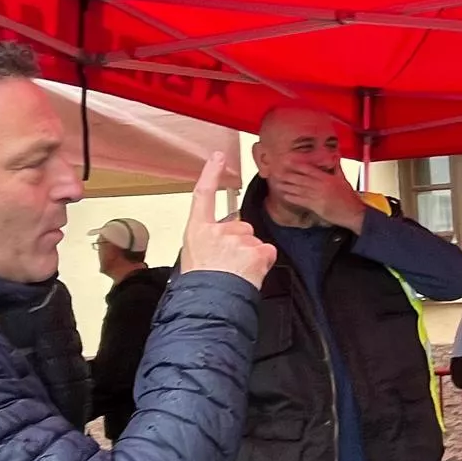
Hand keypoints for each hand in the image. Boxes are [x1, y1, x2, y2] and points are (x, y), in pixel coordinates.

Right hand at [181, 153, 276, 289]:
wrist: (210, 303)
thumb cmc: (201, 285)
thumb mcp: (194, 257)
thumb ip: (209, 242)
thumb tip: (220, 245)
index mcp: (197, 230)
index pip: (203, 195)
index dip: (211, 174)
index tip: (218, 157)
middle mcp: (217, 230)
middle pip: (241, 226)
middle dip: (241, 243)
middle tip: (229, 265)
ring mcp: (238, 239)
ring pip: (254, 241)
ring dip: (251, 255)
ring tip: (237, 273)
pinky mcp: (256, 250)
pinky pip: (267, 251)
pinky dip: (263, 262)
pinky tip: (250, 274)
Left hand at [274, 164, 366, 232]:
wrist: (354, 212)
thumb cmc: (349, 198)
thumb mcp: (344, 180)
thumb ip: (337, 169)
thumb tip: (336, 157)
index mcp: (328, 178)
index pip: (310, 169)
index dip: (298, 165)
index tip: (288, 161)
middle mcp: (321, 185)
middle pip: (301, 178)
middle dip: (289, 175)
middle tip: (278, 172)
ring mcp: (318, 196)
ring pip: (299, 189)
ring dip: (287, 186)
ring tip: (278, 183)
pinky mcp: (316, 206)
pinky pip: (301, 200)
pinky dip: (293, 198)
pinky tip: (285, 196)